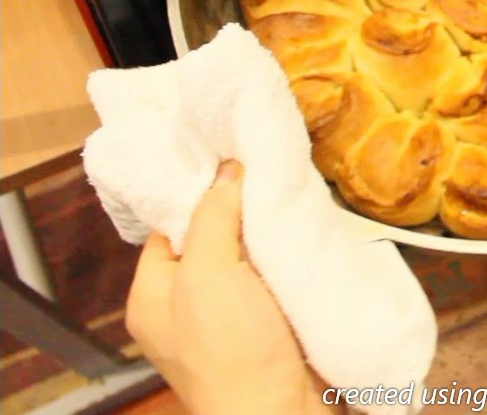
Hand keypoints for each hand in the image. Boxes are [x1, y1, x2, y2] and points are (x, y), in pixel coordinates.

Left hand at [126, 161, 336, 414]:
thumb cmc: (231, 350)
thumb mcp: (208, 274)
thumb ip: (212, 218)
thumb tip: (227, 171)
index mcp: (153, 297)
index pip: (169, 229)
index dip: (197, 195)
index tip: (230, 161)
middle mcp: (186, 310)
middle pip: (213, 243)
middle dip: (241, 213)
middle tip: (269, 175)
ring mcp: (231, 323)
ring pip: (249, 264)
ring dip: (272, 238)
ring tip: (294, 200)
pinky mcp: (271, 332)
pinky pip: (278, 285)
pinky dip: (293, 263)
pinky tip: (309, 240)